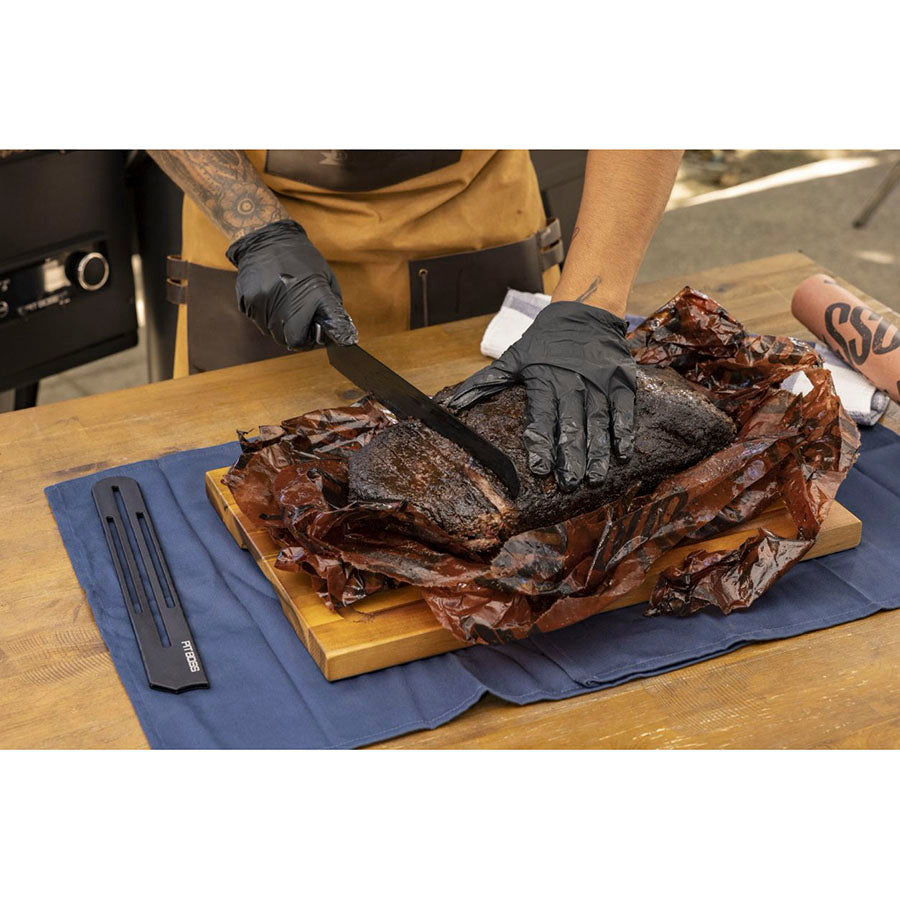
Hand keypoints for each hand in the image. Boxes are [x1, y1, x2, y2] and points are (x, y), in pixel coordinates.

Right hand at [226, 219, 357, 349]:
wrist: (267, 240)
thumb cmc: (301, 259)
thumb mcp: (326, 278)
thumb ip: (330, 307)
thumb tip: (333, 331)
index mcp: (314, 296)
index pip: (310, 337)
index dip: (312, 341)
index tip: (315, 335)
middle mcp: (287, 302)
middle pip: (290, 341)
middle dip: (297, 336)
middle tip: (301, 323)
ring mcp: (265, 303)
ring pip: (273, 333)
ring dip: (281, 326)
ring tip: (285, 305)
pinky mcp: (248, 301)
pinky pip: (258, 321)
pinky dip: (266, 316)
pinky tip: (272, 298)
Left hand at [447, 301, 636, 490]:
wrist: (584, 311)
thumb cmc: (544, 339)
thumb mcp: (513, 358)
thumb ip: (486, 383)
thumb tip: (451, 405)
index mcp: (544, 381)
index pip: (541, 418)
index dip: (541, 444)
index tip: (540, 468)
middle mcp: (572, 384)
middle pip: (571, 425)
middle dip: (571, 456)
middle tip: (570, 483)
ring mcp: (598, 383)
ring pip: (598, 422)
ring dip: (597, 452)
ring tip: (594, 478)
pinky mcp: (620, 381)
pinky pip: (624, 409)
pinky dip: (624, 430)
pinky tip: (622, 452)